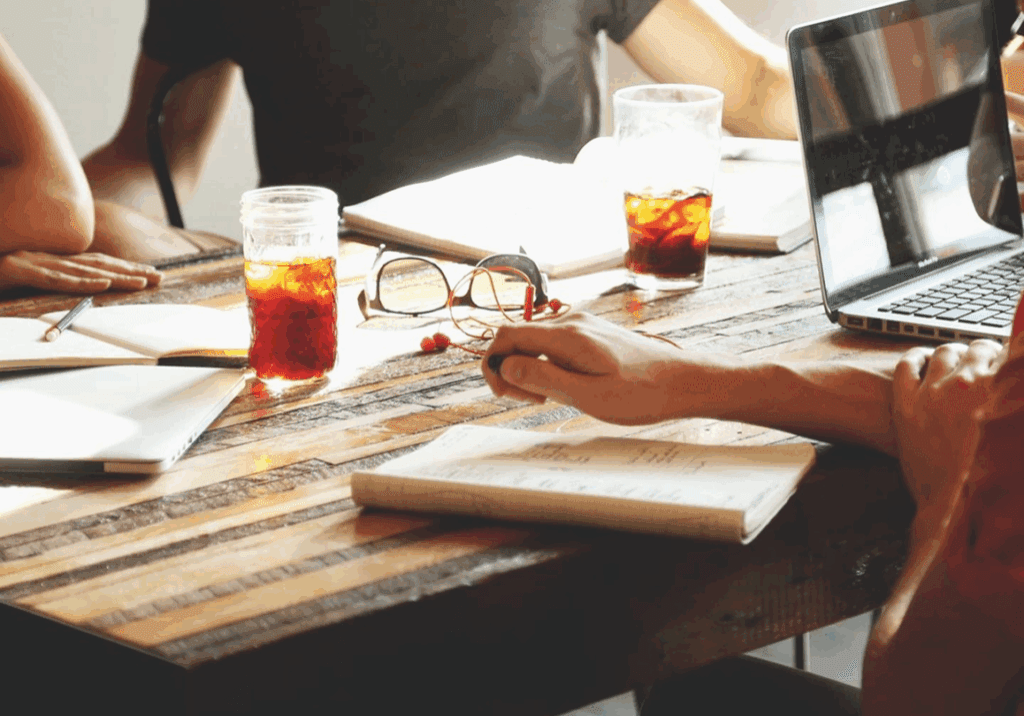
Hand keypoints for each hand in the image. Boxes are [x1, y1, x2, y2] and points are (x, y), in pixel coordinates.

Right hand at [0, 249, 161, 292]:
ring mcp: (33, 262)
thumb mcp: (25, 280)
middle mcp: (46, 257)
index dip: (125, 269)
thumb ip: (52, 281)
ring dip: (115, 277)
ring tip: (142, 282)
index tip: (152, 275)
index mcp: (50, 260)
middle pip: (97, 265)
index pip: (96, 264)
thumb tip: (82, 290)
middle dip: (131, 271)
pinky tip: (102, 285)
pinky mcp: (18, 270)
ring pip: (82, 270)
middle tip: (160, 278)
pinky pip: (54, 278)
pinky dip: (79, 282)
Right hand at [482, 311, 736, 424]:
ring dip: (529, 369)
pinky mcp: (589, 333)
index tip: (505, 394)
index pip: (506, 335)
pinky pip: (551, 344)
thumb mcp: (588, 395)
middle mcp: (570, 322)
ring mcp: (580, 325)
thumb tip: (504, 367)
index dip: (493, 365)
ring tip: (552, 398)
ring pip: (533, 342)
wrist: (682, 380)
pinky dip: (546, 365)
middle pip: (516, 337)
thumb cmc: (641, 393)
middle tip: (532, 401)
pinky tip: (566, 386)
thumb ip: (543, 378)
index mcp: (566, 335)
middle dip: (511, 370)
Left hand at [892, 340, 1002, 516]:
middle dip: (984, 353)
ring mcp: (934, 392)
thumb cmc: (995, 481)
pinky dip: (915, 357)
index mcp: (1004, 391)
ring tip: (954, 360)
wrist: (956, 507)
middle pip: (978, 348)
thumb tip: (1015, 400)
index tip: (1011, 361)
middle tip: (983, 362)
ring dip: (952, 353)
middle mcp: (969, 384)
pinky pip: (907, 365)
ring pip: (944, 352)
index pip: (1015, 352)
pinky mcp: (905, 404)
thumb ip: (1016, 408)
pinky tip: (919, 360)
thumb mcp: (1016, 441)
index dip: (1013, 355)